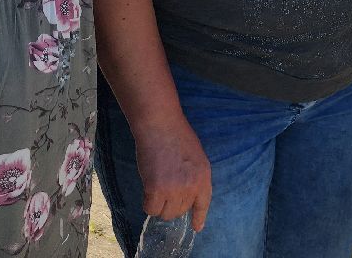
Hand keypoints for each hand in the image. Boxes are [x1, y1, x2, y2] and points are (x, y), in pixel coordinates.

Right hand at [133, 116, 212, 230]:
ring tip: (156, 185)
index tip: (197, 227)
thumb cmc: (176, 135)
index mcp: (204, 176)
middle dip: (171, 203)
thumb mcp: (195, 156)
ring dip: (159, 204)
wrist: (160, 124)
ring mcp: (175, 189)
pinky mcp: (157, 189)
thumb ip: (194, 176)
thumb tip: (188, 193)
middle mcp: (192, 186)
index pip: (203, 204)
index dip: (199, 217)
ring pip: (165, 213)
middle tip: (163, 186)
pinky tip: (148, 187)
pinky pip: (151, 209)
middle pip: (180, 212)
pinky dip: (147, 202)